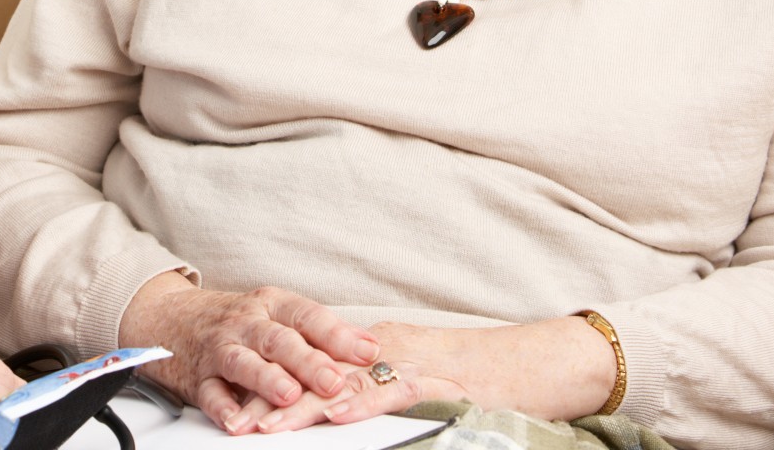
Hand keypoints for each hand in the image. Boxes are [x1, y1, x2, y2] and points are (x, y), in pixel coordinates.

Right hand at [116, 275, 379, 433]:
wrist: (169, 318)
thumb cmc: (235, 321)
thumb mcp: (274, 314)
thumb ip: (318, 331)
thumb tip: (370, 348)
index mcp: (270, 305)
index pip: (307, 315)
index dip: (338, 334)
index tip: (367, 351)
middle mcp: (246, 324)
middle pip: (278, 340)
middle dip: (307, 360)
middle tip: (333, 379)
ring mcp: (220, 349)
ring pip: (243, 362)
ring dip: (266, 379)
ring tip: (288, 394)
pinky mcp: (199, 377)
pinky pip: (210, 393)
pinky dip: (222, 408)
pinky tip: (236, 422)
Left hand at [239, 318, 616, 433]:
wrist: (537, 363)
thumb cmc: (480, 380)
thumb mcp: (416, 384)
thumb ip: (375, 392)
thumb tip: (333, 411)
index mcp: (376, 347)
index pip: (313, 366)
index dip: (272, 387)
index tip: (235, 407)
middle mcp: (386, 348)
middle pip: (317, 373)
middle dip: (273, 399)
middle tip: (236, 421)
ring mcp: (411, 361)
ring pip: (346, 382)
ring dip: (303, 406)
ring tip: (267, 426)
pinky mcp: (439, 379)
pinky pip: (393, 390)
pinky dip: (362, 402)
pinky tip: (336, 415)